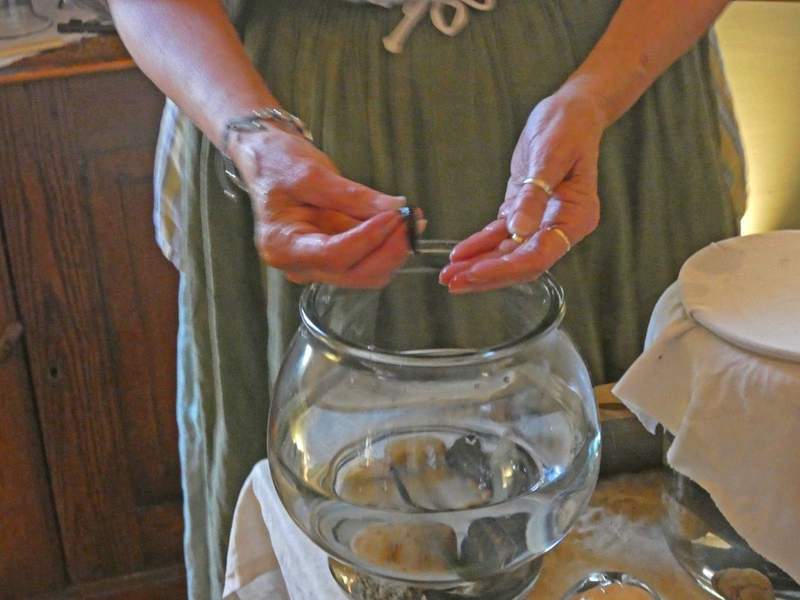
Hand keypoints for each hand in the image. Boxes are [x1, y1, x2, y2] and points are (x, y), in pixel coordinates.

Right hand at [230, 125, 421, 287]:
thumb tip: (396, 207)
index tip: (396, 216)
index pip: (334, 255)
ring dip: (392, 250)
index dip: (369, 238)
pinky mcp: (331, 262)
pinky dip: (386, 248)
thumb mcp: (313, 174)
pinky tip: (397, 224)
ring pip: (366, 274)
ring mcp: (315, 268)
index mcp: (282, 246)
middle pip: (354, 273)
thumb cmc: (278, 163)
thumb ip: (353, 195)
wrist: (266, 160)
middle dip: (389, 249)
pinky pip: (365, 264)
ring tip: (408, 218)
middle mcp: (298, 266)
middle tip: (413, 218)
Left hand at [441, 81, 604, 292]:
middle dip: (486, 275)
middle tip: (453, 283)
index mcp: (576, 218)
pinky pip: (500, 235)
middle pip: (521, 263)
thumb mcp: (550, 155)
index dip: (506, 267)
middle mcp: (560, 227)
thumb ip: (535, 195)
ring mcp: (541, 223)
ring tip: (448, 276)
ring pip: (507, 254)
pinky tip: (459, 254)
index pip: (538, 256)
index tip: (476, 271)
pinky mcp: (523, 212)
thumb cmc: (567, 128)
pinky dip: (479, 245)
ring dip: (478, 265)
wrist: (570, 111)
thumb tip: (518, 231)